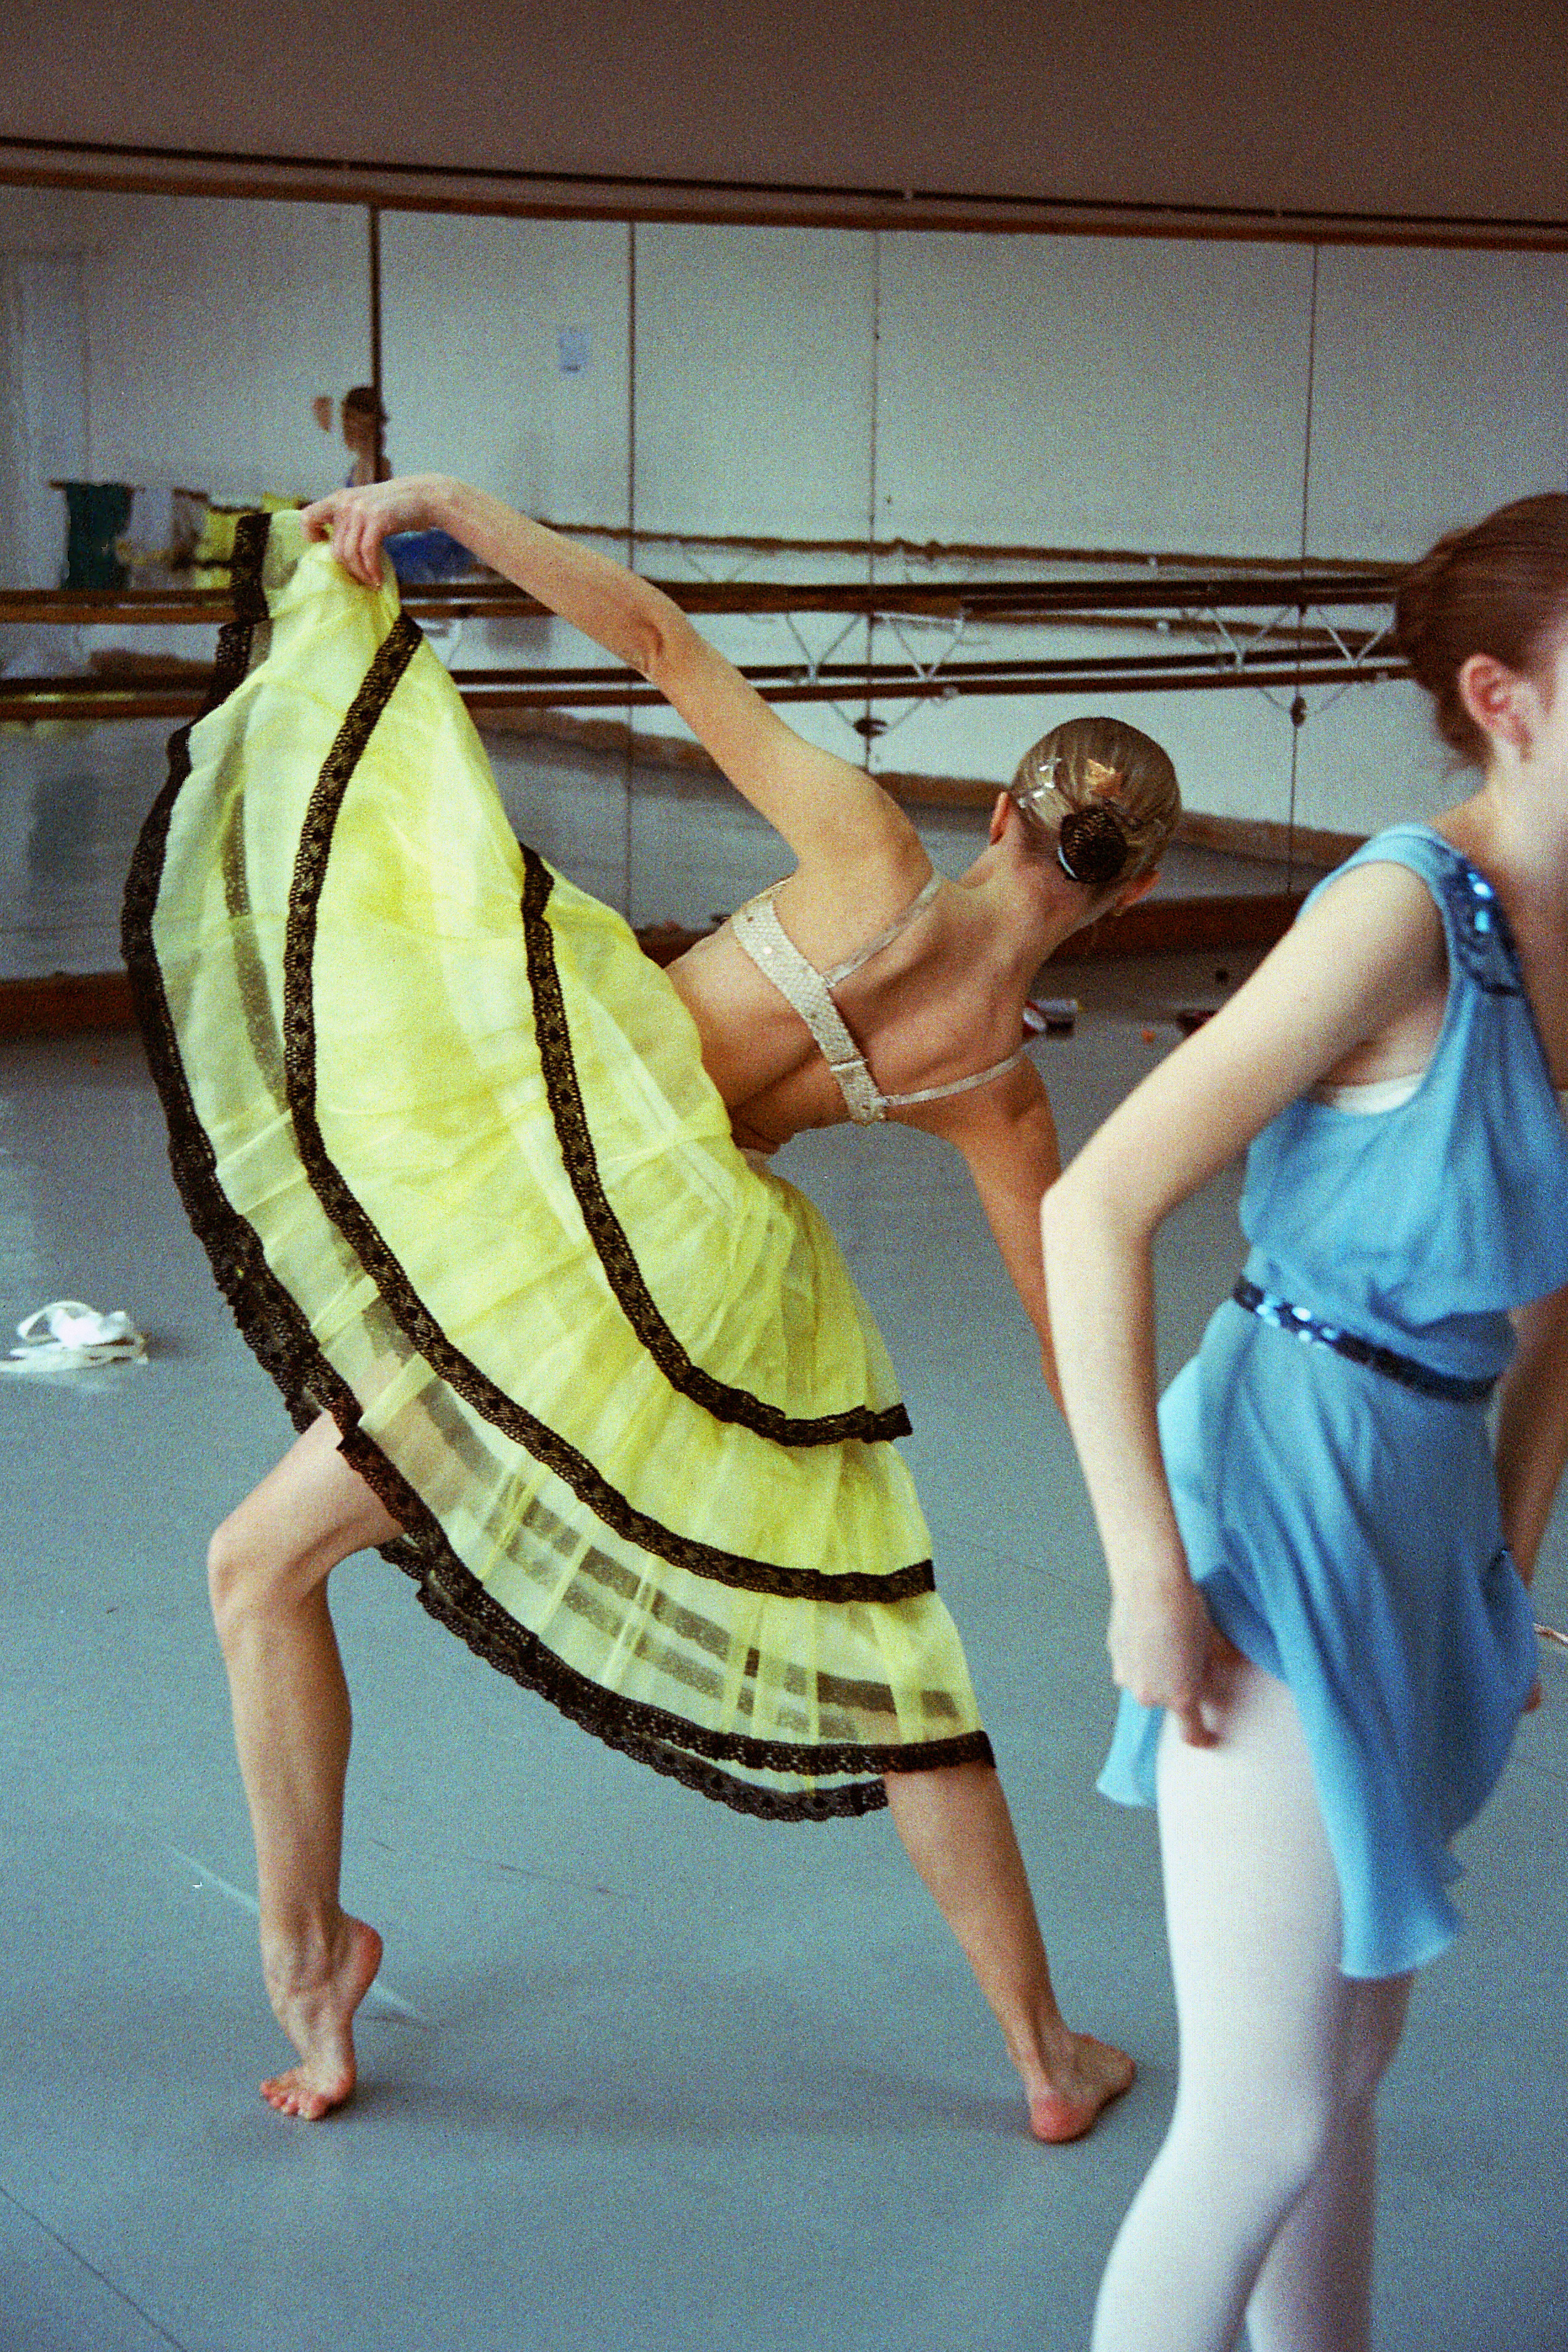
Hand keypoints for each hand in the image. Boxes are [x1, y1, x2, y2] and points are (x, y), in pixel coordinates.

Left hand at [300, 476, 452, 587]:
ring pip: (350, 554)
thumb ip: (349, 522)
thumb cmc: (396, 507)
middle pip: (336, 548)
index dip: (311, 536)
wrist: (424, 496)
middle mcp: (346, 503)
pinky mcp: (377, 520)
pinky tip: (379, 579)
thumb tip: (338, 552)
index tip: (326, 546)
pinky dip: (372, 571)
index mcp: (340, 499)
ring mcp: (361, 510)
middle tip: (362, 579)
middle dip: (349, 569)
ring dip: (361, 574)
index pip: (308, 517)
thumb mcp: (366, 508)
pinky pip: (367, 553)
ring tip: (372, 581)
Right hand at [1107, 1575, 1234, 1748]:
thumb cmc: (1186, 1611)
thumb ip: (1211, 1668)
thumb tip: (1214, 1672)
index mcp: (1181, 1695)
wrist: (1151, 1583)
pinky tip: (1147, 1632)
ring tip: (1164, 1639)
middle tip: (1186, 1657)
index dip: (1201, 1738)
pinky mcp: (1114, 1658)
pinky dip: (1139, 1657)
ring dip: (1155, 1672)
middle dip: (1176, 1686)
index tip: (1206, 1738)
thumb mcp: (1211, 1643)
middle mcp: (1151, 1695)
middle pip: (1167, 1701)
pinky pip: (1131, 1667)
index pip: (1191, 1732)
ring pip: (1147, 1684)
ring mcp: (1128, 1678)